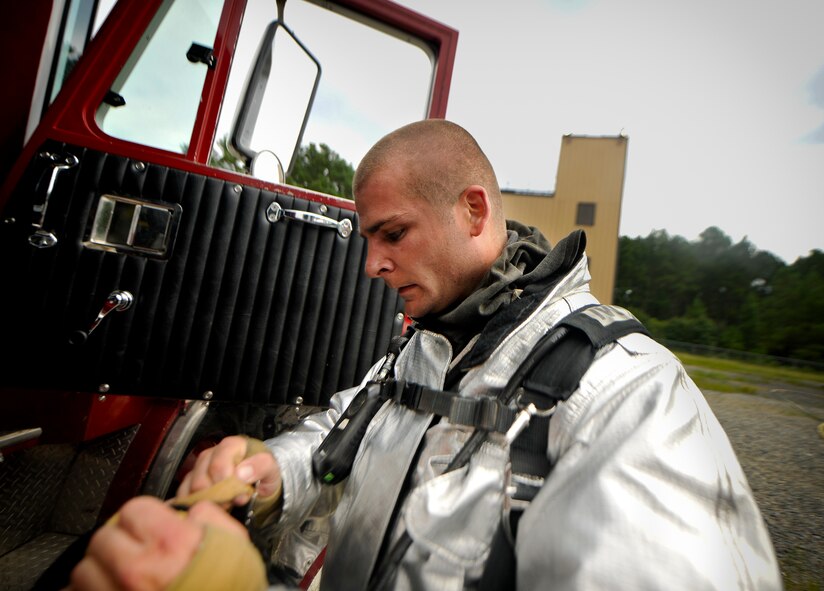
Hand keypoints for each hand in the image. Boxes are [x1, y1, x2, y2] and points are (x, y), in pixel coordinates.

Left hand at [68, 497, 247, 589]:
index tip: (151, 528)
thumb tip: (189, 509)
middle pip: (103, 538)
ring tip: (120, 576)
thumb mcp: (235, 545)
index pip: (132, 510)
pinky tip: (112, 590)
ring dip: (99, 570)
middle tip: (136, 551)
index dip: (144, 516)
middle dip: (119, 541)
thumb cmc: (229, 589)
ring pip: (85, 570)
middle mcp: (136, 570)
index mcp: (169, 544)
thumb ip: (210, 516)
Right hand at [177, 435, 281, 503]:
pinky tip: (211, 506)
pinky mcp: (191, 479)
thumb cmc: (264, 474)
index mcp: (231, 445)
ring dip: (208, 501)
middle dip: (218, 497)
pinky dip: (195, 504)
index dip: (227, 484)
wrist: (260, 482)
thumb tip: (240, 474)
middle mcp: (212, 453)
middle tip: (232, 503)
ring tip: (225, 505)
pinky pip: (184, 493)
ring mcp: (200, 466)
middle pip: (202, 480)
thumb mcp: (271, 469)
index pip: (218, 466)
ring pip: (192, 488)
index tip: (240, 496)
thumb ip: (260, 466)